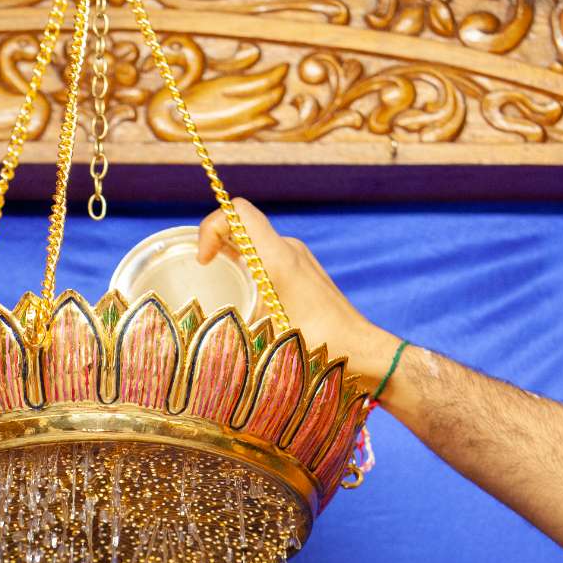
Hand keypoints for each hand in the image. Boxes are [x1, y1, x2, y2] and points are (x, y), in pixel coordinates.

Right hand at [196, 198, 398, 390]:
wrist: (360, 350)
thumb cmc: (317, 347)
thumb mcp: (266, 338)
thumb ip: (232, 324)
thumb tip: (202, 329)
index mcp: (277, 259)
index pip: (237, 213)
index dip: (210, 228)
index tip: (203, 261)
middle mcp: (290, 249)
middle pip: (244, 224)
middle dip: (217, 241)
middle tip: (205, 271)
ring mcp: (300, 257)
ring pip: (257, 241)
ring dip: (233, 254)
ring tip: (223, 285)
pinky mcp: (306, 269)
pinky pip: (270, 255)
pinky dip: (251, 265)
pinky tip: (248, 296)